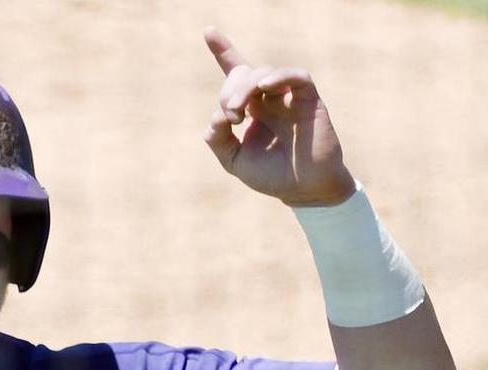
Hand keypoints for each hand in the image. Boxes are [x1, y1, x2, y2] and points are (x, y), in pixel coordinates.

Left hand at [202, 27, 354, 206]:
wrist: (302, 190)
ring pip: (264, 72)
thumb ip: (218, 139)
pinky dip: (279, 76)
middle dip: (229, 91)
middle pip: (243, 73)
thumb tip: (216, 117)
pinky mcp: (309, 100)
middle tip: (230, 117)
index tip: (208, 31)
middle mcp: (269, 98)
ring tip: (237, 114)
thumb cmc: (271, 176)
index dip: (223, 51)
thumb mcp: (234, 160)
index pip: (236, 73)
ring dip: (245, 88)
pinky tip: (265, 86)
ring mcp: (288, 97)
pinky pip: (296, 76)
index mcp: (251, 108)